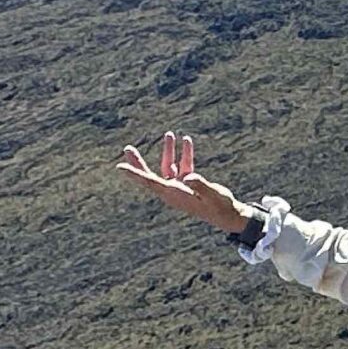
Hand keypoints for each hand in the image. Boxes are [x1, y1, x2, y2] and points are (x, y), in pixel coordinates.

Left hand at [117, 132, 252, 236]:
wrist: (227, 214)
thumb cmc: (219, 206)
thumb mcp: (212, 194)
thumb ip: (200, 185)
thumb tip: (189, 177)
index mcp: (173, 194)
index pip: (149, 181)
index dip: (135, 173)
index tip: (120, 167)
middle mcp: (172, 191)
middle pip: (150, 175)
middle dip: (139, 161)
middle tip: (127, 148)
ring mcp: (179, 187)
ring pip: (168, 167)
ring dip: (169, 151)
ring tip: (170, 134)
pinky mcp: (188, 184)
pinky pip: (183, 166)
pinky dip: (185, 154)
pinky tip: (187, 141)